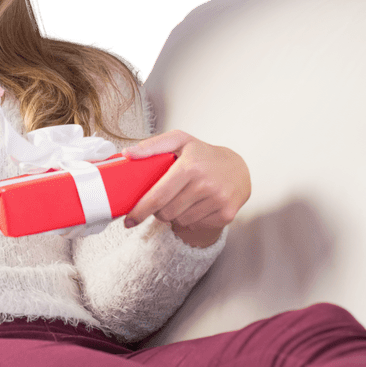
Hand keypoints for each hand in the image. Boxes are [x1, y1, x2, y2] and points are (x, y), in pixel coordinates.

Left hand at [122, 130, 250, 247]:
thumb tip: (127, 154)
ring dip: (175, 214)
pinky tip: (197, 204)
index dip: (140, 211)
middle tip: (164, 199)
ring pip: (180, 221)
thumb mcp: (179, 141)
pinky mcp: (226, 214)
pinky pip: (195, 225)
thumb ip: (152, 146)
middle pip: (166, 213)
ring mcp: (218, 200)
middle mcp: (206, 184)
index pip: (158, 196)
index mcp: (190, 166)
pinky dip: (191, 218)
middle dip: (158, 210)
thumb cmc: (203, 155)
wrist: (238, 168)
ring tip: (184, 198)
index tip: (129, 220)